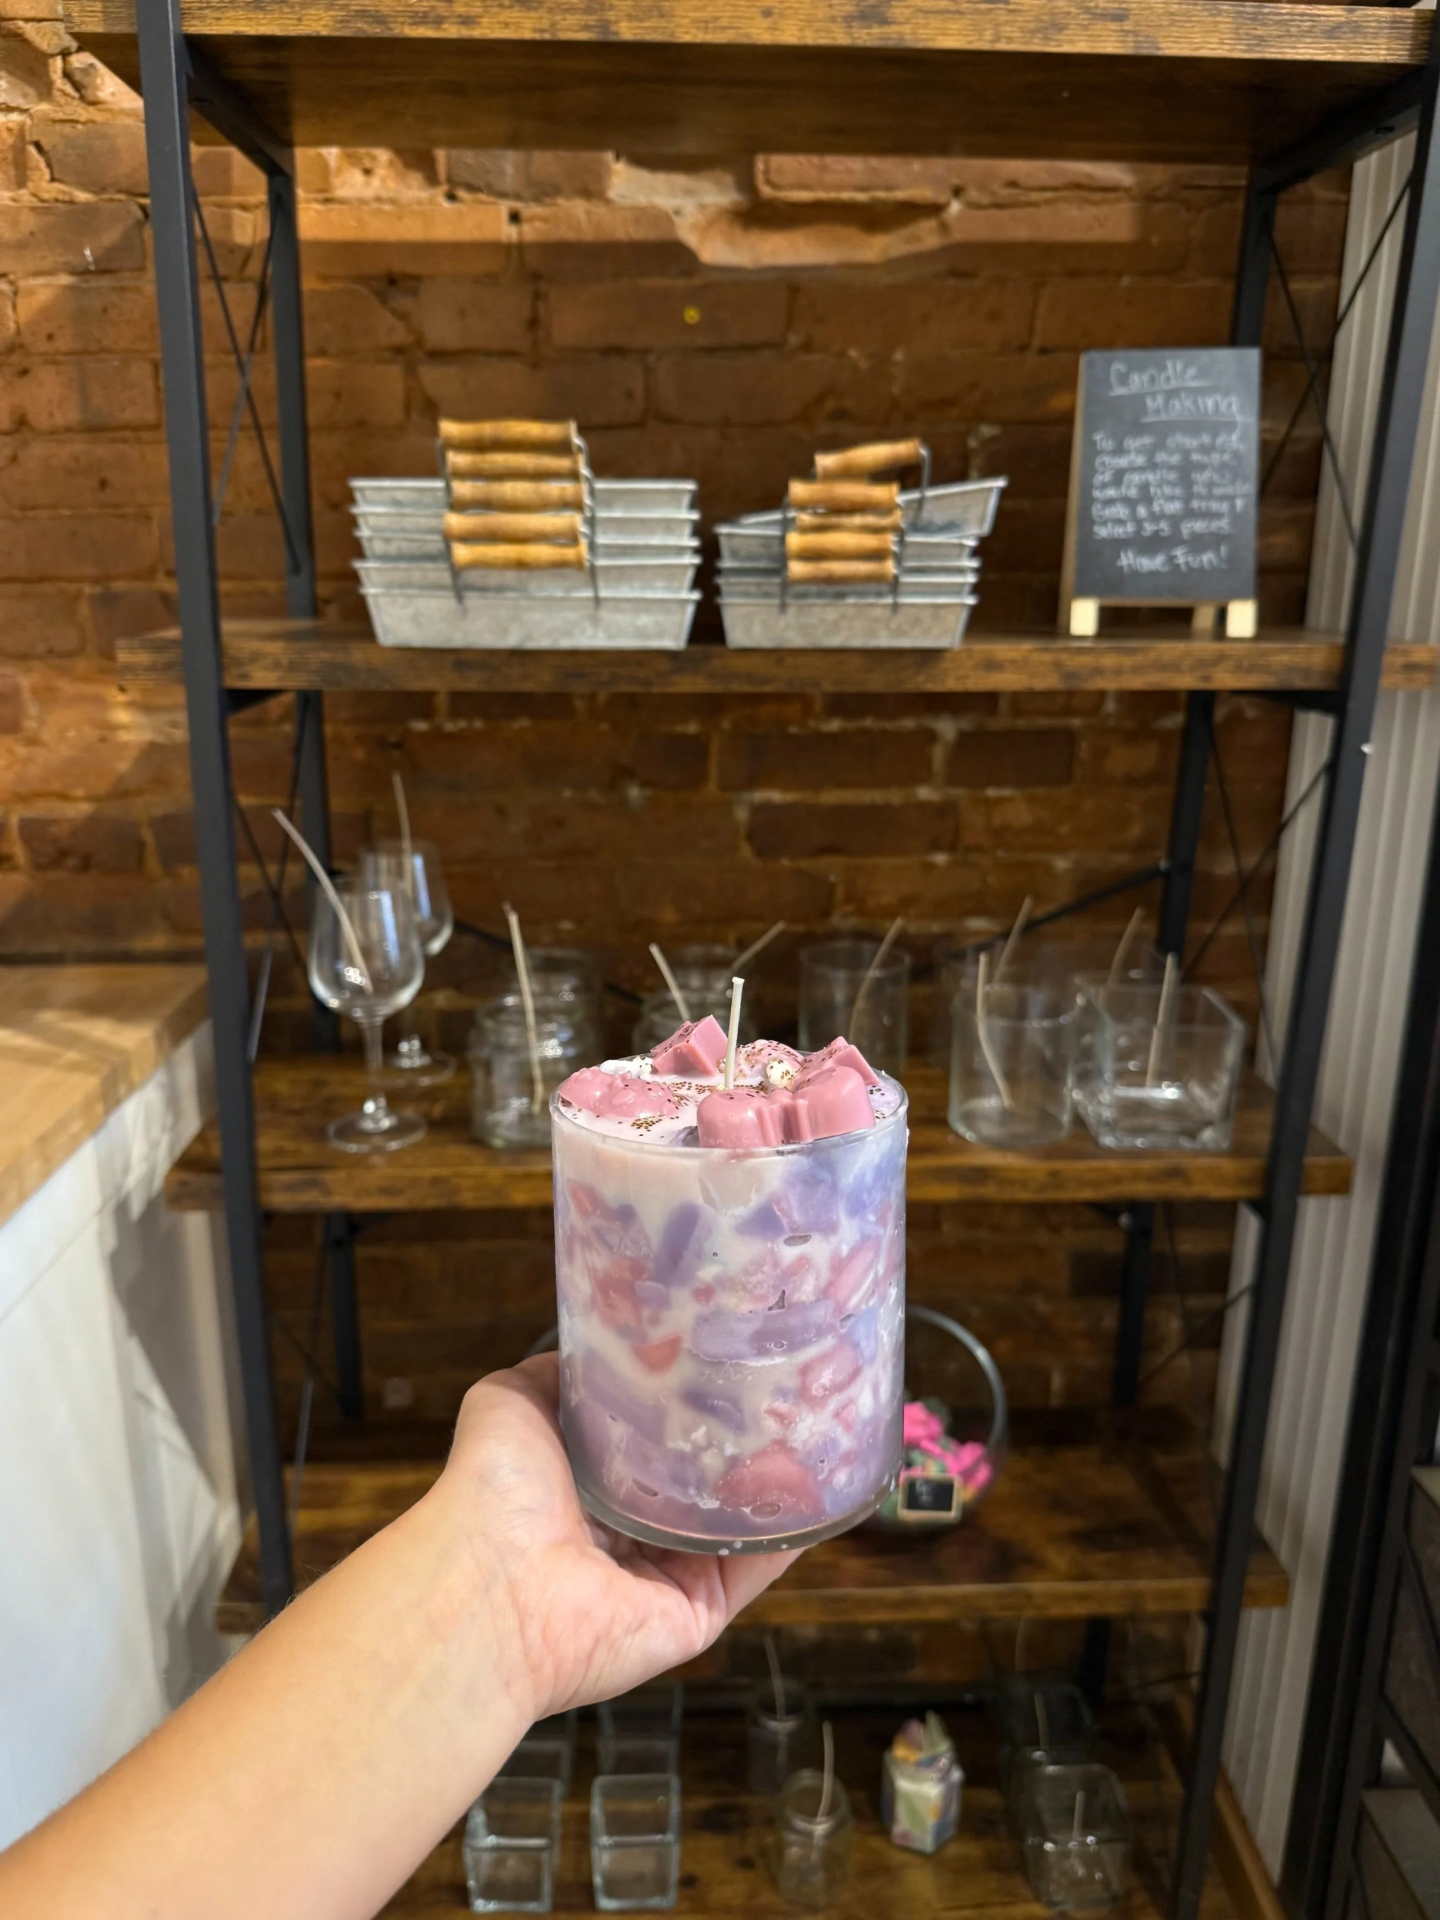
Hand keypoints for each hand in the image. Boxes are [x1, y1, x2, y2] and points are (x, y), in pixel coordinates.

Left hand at [432, 1353, 799, 1721]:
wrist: (495, 1581)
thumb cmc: (495, 1486)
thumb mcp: (512, 1402)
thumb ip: (553, 1375)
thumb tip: (590, 1346)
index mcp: (586, 1489)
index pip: (652, 1446)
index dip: (688, 1406)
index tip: (727, 1358)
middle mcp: (628, 1536)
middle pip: (700, 1486)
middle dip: (741, 1442)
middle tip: (787, 1388)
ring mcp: (666, 1578)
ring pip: (737, 1526)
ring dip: (777, 1483)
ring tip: (820, 1426)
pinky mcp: (697, 1613)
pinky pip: (754, 1569)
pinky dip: (791, 1533)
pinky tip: (826, 1485)